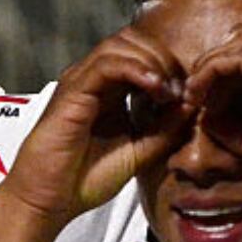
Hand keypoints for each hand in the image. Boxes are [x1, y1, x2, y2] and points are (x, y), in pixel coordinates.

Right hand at [3, 29, 190, 224]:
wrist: (50, 199)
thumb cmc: (85, 178)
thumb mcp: (140, 151)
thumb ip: (165, 128)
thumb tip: (192, 103)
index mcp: (110, 90)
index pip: (142, 55)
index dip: (170, 67)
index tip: (189, 94)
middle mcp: (94, 80)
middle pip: (134, 42)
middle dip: (164, 60)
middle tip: (181, 89)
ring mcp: (81, 82)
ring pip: (121, 45)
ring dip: (153, 62)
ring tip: (168, 91)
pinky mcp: (72, 91)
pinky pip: (107, 65)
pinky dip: (136, 69)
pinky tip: (154, 87)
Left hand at [184, 28, 241, 190]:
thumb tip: (209, 123)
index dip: (228, 72)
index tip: (210, 102)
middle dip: (216, 63)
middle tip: (197, 95)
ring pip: (237, 43)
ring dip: (209, 66)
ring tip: (194, 95)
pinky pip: (236, 57)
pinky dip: (212, 72)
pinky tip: (201, 95)